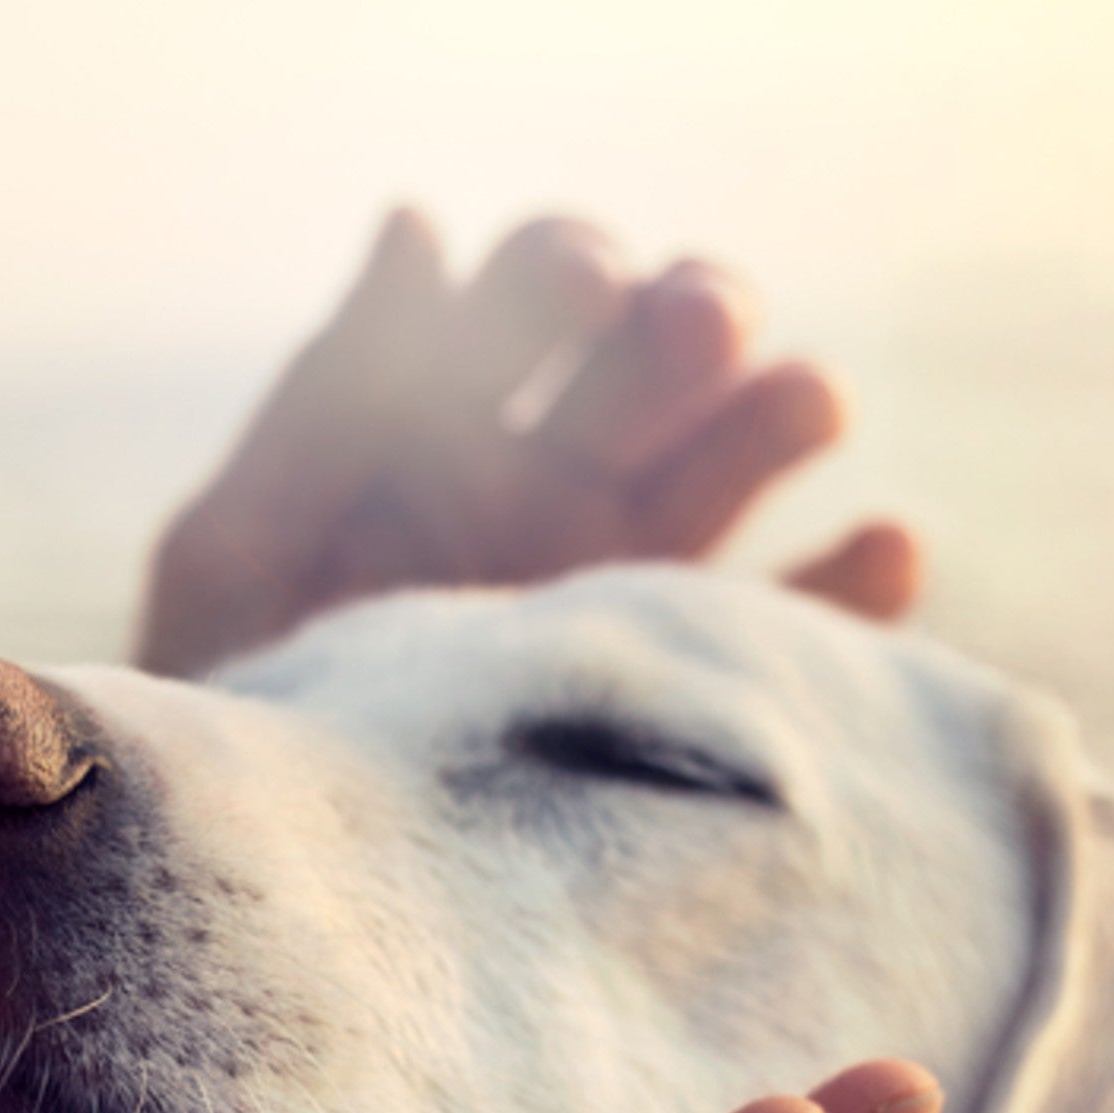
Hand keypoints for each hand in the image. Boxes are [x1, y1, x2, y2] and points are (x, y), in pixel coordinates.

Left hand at [138, 209, 921, 680]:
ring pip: (740, 467)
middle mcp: (557, 490)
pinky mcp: (691, 694)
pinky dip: (855, 590)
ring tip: (801, 405)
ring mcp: (632, 588)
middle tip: (695, 330)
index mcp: (448, 430)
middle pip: (658, 363)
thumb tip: (418, 222)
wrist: (283, 889)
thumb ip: (322, 406)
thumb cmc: (234, 716)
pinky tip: (879, 549)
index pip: (536, 299)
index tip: (581, 286)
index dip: (564, 273)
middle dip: (686, 323)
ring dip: (780, 415)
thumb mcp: (238, 558)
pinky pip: (800, 633)